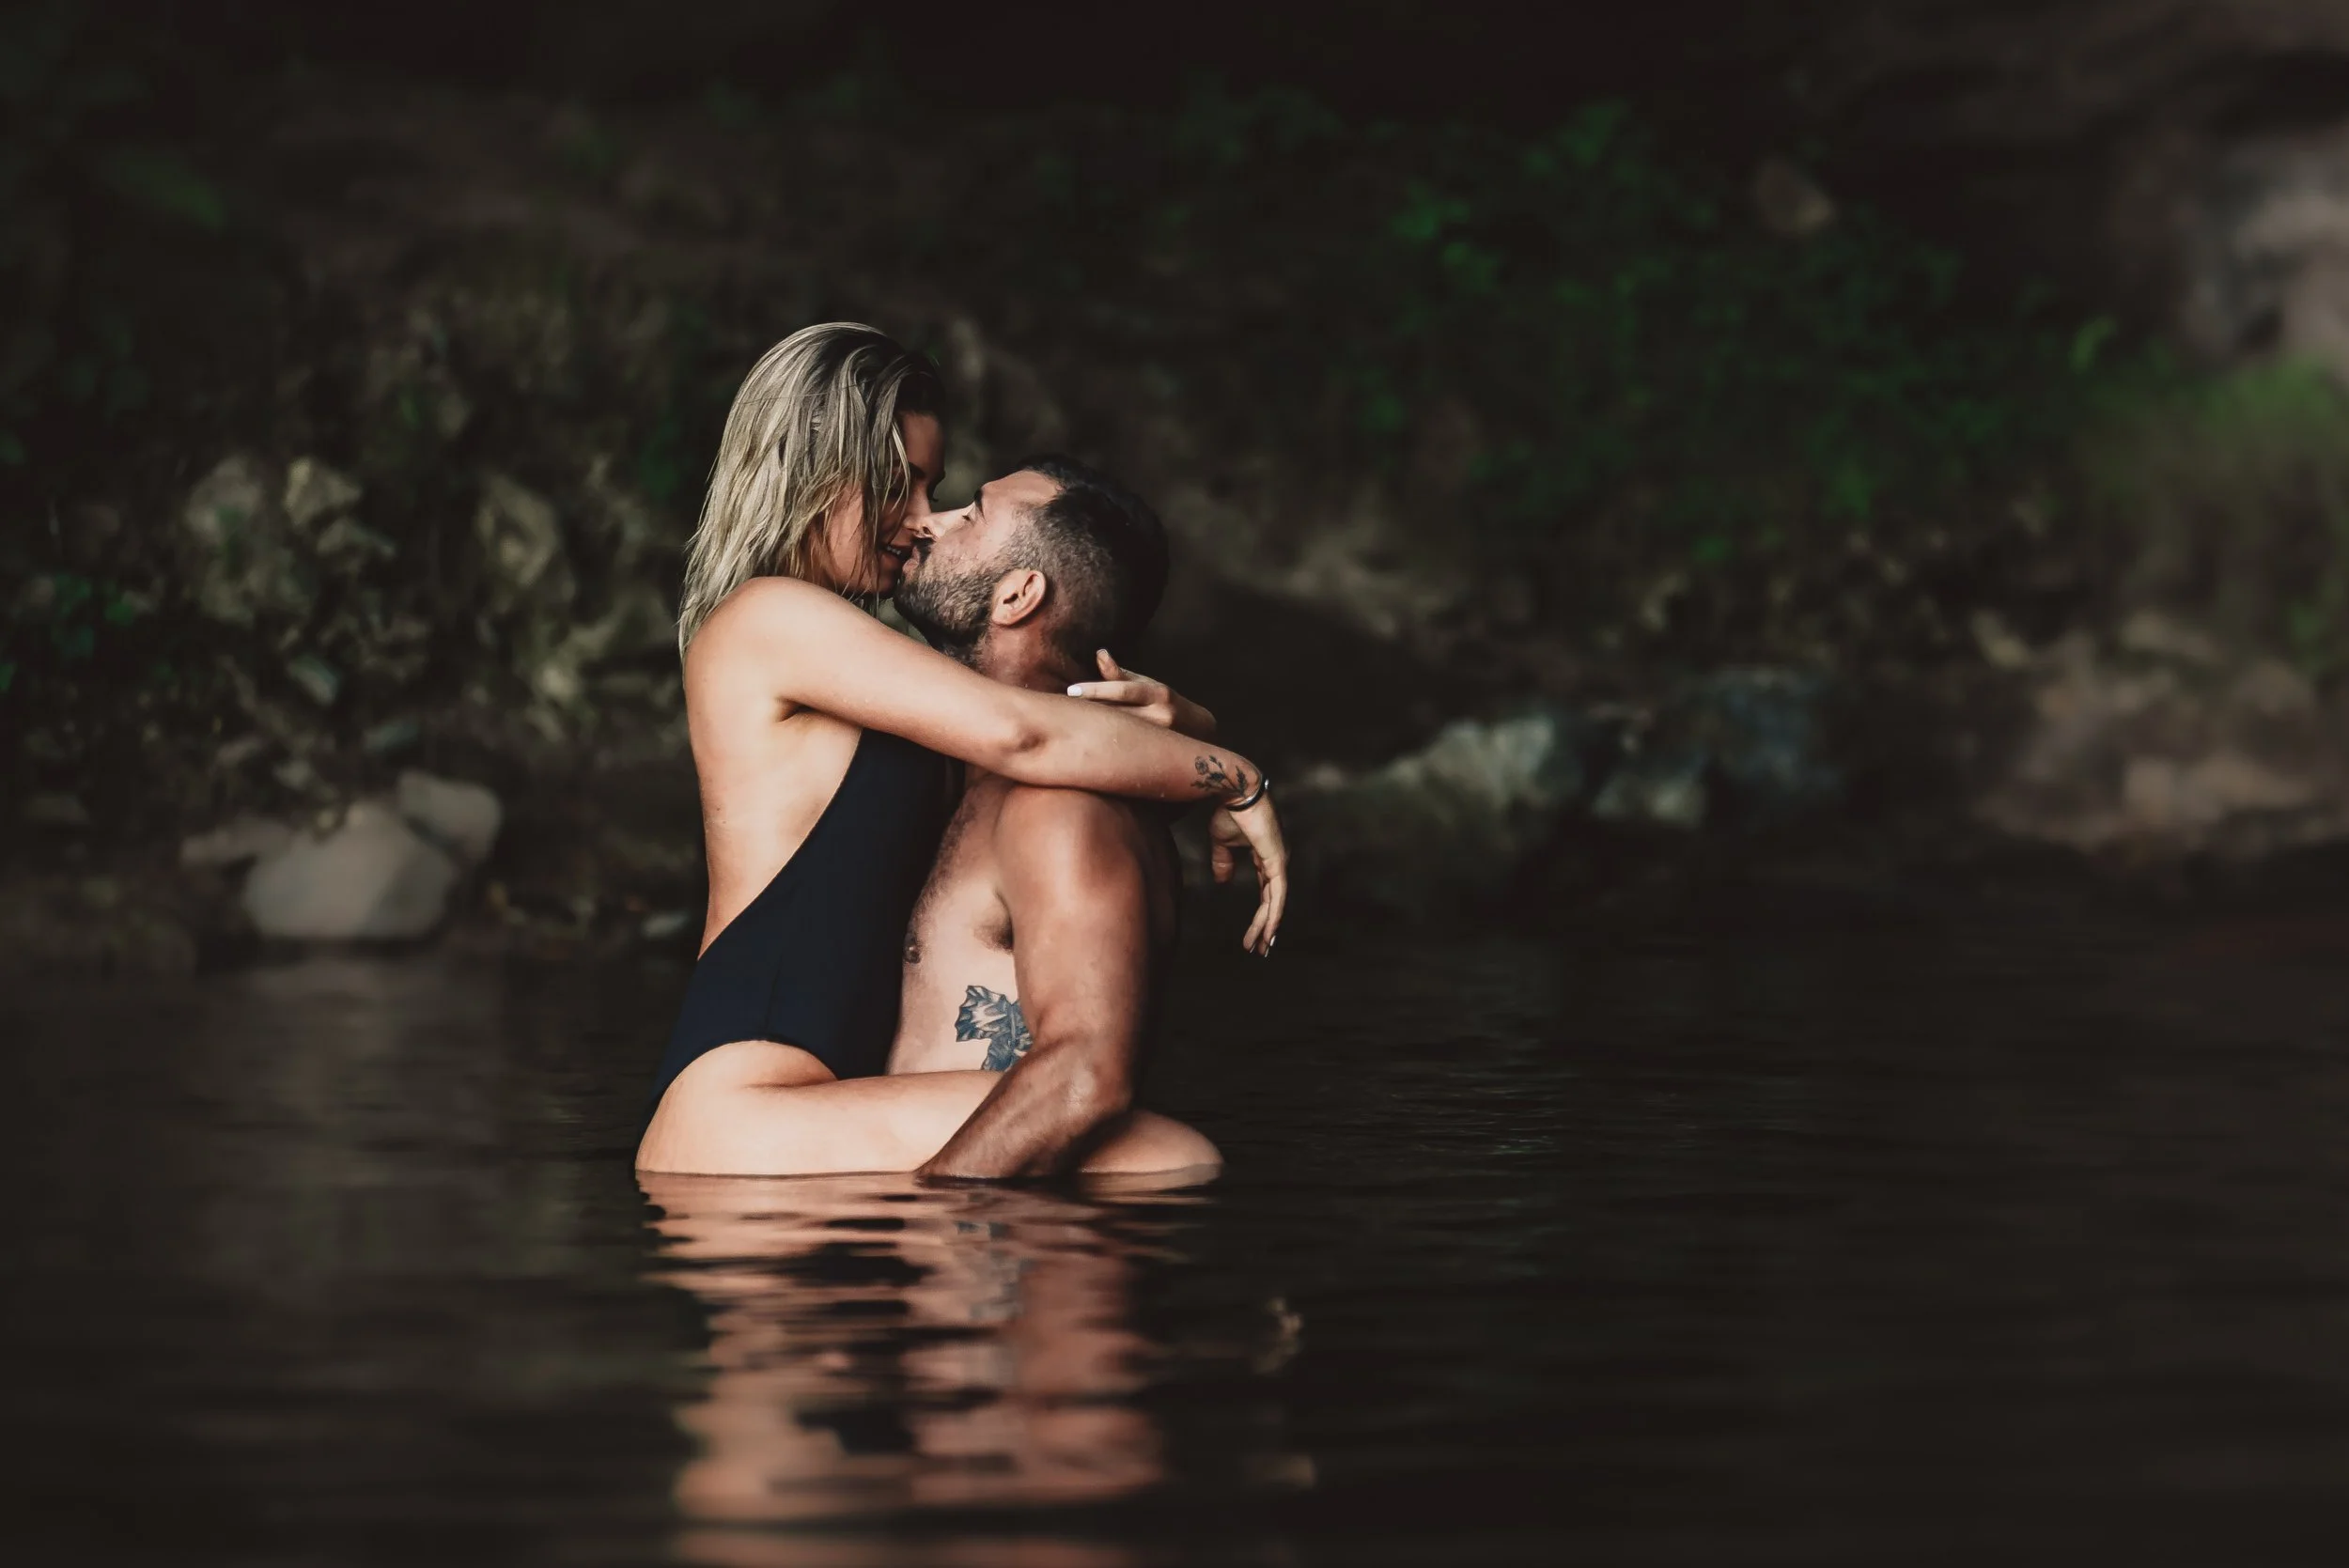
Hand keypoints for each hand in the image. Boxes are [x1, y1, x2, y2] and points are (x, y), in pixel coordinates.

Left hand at [1067, 650, 1217, 738]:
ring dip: (1092, 732)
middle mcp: (1162, 716)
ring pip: (1119, 736)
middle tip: (1058, 712)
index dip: (1095, 690)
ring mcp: (1160, 739)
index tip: (1070, 691)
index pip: (1122, 690)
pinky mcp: (1157, 757)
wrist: (1202, 734)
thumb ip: (1122, 675)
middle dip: (1088, 712)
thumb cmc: (1168, 705)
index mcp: (1159, 693)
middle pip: (1118, 713)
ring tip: (1065, 730)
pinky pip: (1125, 753)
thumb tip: (1100, 653)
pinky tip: (1083, 749)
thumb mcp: (1149, 686)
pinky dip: (1104, 748)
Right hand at [1217, 787, 1286, 955]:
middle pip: (1272, 902)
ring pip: (1275, 902)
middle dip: (1264, 927)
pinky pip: (1278, 894)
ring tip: (1260, 947)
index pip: (1266, 892)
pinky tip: (1269, 930)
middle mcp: (1276, 861)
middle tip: (1259, 949)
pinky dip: (1274, 914)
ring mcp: (1280, 861)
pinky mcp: (1278, 860)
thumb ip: (1223, 863)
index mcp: (1265, 857)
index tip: (1253, 934)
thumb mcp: (1222, 844)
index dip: (1262, 914)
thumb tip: (1222, 881)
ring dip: (1267, 926)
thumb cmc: (1229, 811)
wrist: (1234, 791)